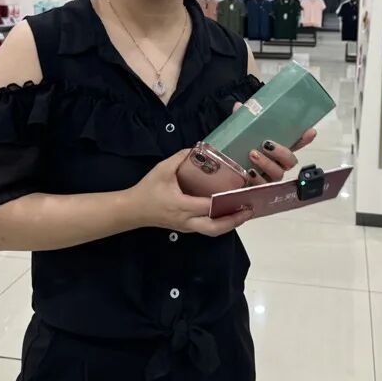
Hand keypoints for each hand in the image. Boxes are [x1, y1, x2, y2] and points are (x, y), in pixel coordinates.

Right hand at [127, 149, 252, 236]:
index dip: (226, 202)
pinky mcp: (185, 228)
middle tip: (249, 210)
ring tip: (244, 213)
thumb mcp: (162, 169)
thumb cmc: (147, 189)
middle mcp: (187, 220)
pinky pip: (207, 229)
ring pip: (212, 231)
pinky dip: (220, 224)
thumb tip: (198, 148)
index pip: (209, 206)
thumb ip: (180, 158)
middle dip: (234, 220)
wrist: (132, 210)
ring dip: (230, 224)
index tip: (242, 195)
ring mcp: (186, 227)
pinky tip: (228, 214)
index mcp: (182, 205)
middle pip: (215, 227)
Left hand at [233, 103, 317, 184]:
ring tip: (252, 154)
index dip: (304, 139)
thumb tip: (239, 106)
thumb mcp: (236, 136)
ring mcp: (268, 179)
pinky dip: (257, 178)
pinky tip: (249, 172)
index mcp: (274, 151)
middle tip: (266, 144)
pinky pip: (263, 186)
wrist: (216, 177)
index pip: (294, 144)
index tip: (311, 131)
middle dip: (282, 152)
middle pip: (290, 161)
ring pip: (278, 174)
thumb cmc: (232, 154)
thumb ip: (240, 122)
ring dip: (267, 163)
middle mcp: (275, 165)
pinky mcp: (258, 191)